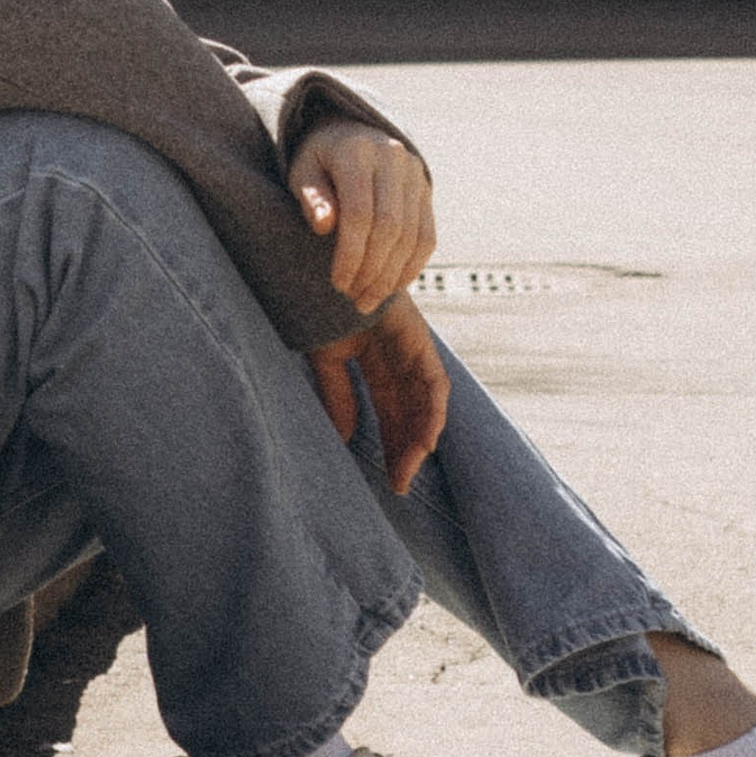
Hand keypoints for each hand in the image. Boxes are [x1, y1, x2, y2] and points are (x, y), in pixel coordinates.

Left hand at [287, 119, 433, 317]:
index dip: (350, 254)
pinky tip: (392, 287)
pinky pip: (427, 236)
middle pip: (389, 226)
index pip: (359, 212)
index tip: (338, 283)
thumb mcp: (303, 171)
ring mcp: (414, 173)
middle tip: (354, 298)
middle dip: (372, 270)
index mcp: (356, 151)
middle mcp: (392, 158)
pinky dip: (411, 267)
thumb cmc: (319, 161)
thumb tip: (324, 225)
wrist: (348, 135)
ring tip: (368, 300)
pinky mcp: (426, 189)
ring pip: (412, 235)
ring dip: (392, 276)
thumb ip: (311, 196)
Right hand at [310, 295, 449, 497]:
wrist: (321, 273)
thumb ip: (338, 397)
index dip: (391, 445)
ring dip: (421, 437)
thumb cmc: (320, 306)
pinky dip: (434, 412)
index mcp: (378, 362)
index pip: (390, 412)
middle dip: (406, 449)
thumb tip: (344, 440)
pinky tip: (426, 440)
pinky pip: (435, 383)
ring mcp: (412, 348)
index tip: (389, 480)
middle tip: (399, 484)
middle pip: (411, 413)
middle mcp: (399, 358)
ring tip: (410, 468)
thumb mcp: (327, 361)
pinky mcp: (419, 340)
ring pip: (426, 403)